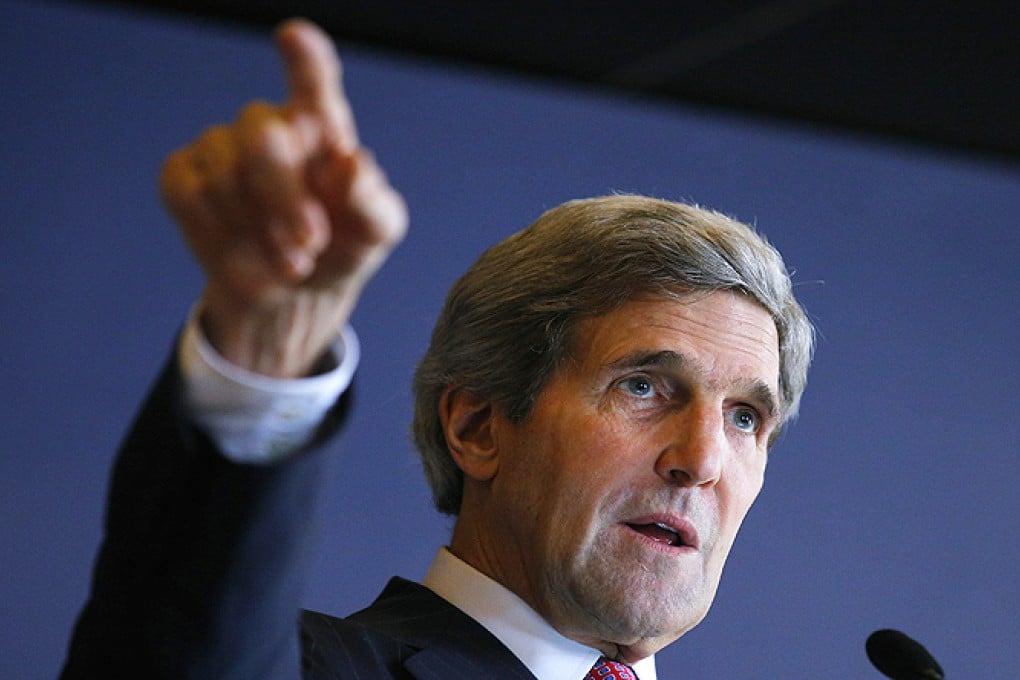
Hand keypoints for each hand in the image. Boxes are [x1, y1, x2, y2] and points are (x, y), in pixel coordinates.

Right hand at [160, 18, 406, 376]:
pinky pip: (190, 195)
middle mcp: (269, 125)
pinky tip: (243, 247)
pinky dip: (220, 233)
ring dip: (260, 231)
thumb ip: (372, 200)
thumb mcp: (376, 232)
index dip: (304, 58)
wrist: (295, 294)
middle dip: (286, 199)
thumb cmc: (342, 248)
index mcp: (323, 126)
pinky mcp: (182, 175)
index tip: (293, 36)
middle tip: (311, 243)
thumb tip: (353, 163)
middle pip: (264, 138)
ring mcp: (221, 146)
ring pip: (226, 177)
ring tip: (292, 263)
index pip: (312, 82)